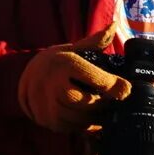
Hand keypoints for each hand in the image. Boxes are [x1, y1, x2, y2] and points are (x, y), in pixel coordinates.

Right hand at [16, 29, 130, 132]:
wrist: (27, 76)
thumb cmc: (57, 62)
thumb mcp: (74, 49)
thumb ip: (95, 41)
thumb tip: (113, 26)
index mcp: (64, 64)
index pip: (95, 78)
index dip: (115, 86)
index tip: (127, 90)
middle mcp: (52, 84)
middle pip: (87, 103)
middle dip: (103, 105)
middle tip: (115, 102)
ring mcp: (46, 105)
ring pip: (79, 119)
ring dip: (95, 117)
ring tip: (103, 111)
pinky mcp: (46, 120)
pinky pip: (71, 128)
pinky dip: (83, 125)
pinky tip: (89, 118)